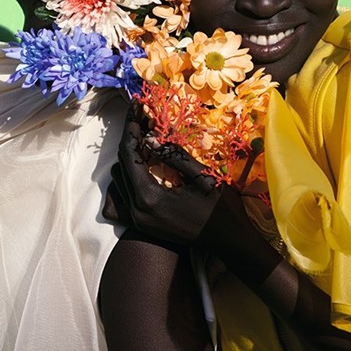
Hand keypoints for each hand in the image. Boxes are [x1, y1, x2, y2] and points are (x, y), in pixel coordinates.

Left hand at [103, 107, 221, 243]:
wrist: (231, 242)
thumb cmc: (222, 210)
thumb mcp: (203, 177)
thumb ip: (175, 157)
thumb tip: (151, 138)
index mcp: (149, 199)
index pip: (130, 155)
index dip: (131, 129)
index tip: (136, 108)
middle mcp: (137, 212)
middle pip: (121, 166)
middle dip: (130, 140)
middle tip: (142, 119)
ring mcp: (139, 221)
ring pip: (120, 181)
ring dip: (129, 158)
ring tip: (146, 138)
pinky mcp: (144, 226)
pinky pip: (124, 197)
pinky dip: (130, 177)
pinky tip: (144, 165)